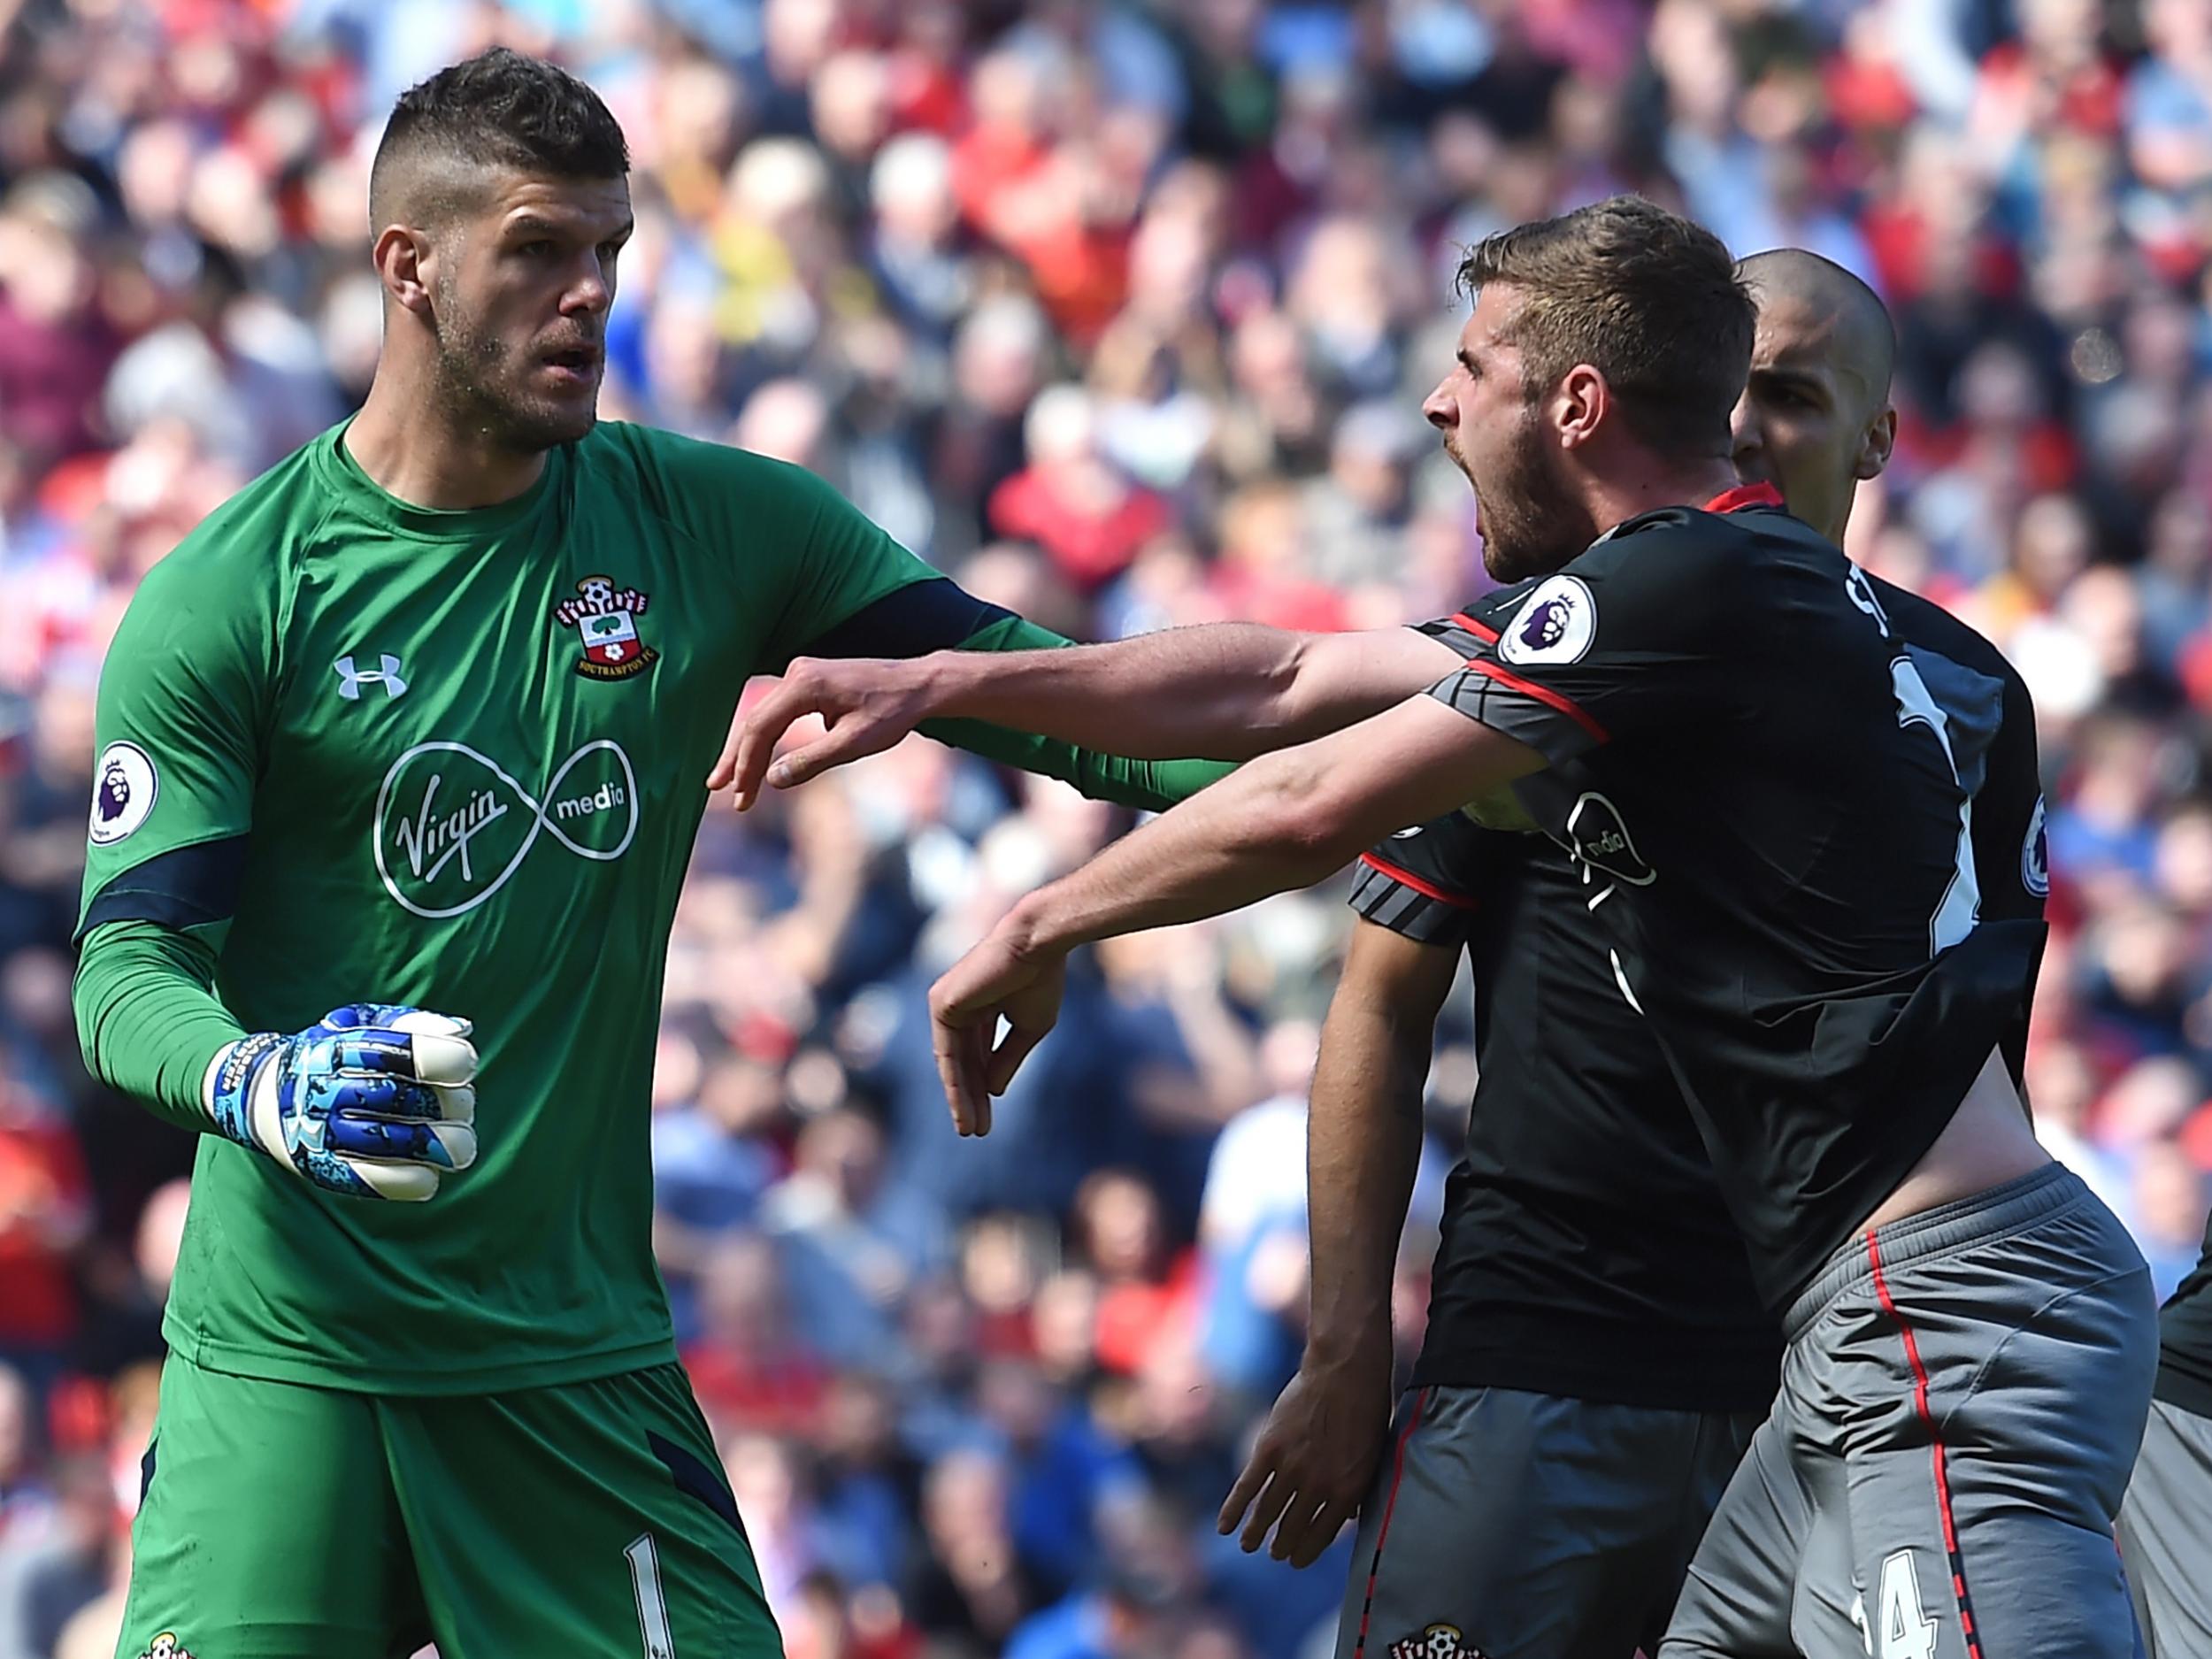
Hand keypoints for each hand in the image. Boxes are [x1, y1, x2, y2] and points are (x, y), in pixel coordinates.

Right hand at [205, 1005, 478, 1200]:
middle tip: (463, 1104)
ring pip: (394, 1143)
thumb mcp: (362, 1024)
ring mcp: (320, 1134)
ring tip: (461, 1143)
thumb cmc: (334, 1055)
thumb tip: (462, 1031)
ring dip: (442, 1145)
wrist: (263, 1096)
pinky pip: (376, 1182)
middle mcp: (324, 1090)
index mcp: (338, 1048)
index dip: (444, 1058)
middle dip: (449, 1103)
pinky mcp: (322, 1170)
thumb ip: (413, 1023)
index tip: (465, 1063)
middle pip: (402, 1098)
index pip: (400, 1052)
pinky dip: (413, 1181)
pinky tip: (431, 1173)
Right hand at [708, 656, 935, 809]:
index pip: (761, 727)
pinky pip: (779, 710)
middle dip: (739, 759)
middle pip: (755, 720)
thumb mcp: (855, 743)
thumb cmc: (893, 712)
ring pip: (764, 715)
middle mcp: (797, 672)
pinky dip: (768, 736)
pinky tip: (759, 761)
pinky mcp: (810, 679)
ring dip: (749, 749)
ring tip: (732, 782)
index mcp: (805, 684)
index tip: (741, 795)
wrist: (920, 683)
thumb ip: (812, 760)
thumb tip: (772, 779)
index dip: (747, 764)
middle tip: (720, 791)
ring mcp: (802, 672)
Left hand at [928, 924, 1067, 1135]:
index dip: (984, 1087)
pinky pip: (947, 1053)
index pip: (977, 1055)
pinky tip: (966, 1107)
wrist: (1038, 946)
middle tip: (976, 1131)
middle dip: (970, 1098)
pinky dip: (955, 1083)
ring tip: (970, 1129)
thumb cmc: (1041, 979)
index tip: (989, 1118)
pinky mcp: (941, 1004)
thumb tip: (993, 1091)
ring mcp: (946, 1004)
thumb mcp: (1028, 1028)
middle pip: (962, 1062)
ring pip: (952, 1062)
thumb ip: (1007, 1057)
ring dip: (961, 1097)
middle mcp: (958, 1006)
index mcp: (979, 1008)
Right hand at [1219, 1343, 1394, 1566]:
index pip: (1322, 1535)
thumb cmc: (1365, 1410)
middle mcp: (1318, 1486)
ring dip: (1256, 1533)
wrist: (1345, 1371)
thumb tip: (1348, 1517)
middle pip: (1293, 1528)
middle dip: (1282, 1546)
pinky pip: (1247, 1487)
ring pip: (1268, 1512)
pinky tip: (1224, 1526)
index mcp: (1347, 1490)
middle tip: (1275, 1554)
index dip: (1306, 1552)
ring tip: (1250, 1545)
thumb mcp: (1371, 1456)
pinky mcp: (1269, 1449)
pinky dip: (1233, 1509)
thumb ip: (1356, 1488)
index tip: (1296, 1561)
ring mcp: (1292, 1467)